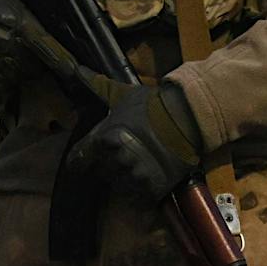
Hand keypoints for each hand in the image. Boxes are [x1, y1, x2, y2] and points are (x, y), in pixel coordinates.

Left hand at [67, 81, 203, 200]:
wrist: (190, 118)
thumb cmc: (154, 104)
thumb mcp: (122, 94)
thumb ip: (97, 86)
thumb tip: (75, 69)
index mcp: (102, 139)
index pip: (78, 160)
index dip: (80, 162)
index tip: (84, 161)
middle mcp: (114, 160)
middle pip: (101, 171)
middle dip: (109, 165)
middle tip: (125, 154)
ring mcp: (133, 175)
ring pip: (119, 184)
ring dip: (126, 177)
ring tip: (139, 162)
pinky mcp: (152, 188)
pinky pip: (139, 196)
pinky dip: (143, 189)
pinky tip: (150, 175)